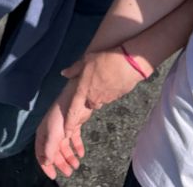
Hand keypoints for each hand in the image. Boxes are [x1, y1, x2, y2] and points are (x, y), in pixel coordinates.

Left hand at [36, 48, 145, 178]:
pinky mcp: (117, 97)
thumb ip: (74, 69)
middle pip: (89, 102)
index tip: (66, 133)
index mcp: (83, 91)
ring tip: (104, 78)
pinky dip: (110, 90)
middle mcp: (94, 98)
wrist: (128, 64)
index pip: (73, 111)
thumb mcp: (86, 61)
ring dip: (100, 92)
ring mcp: (106, 99)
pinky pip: (110, 96)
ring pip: (100, 99)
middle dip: (89, 97)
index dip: (69, 123)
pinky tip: (113, 79)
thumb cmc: (105, 60)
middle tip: (93, 83)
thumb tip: (64, 73)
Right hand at [36, 79, 85, 178]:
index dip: (46, 166)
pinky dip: (77, 147)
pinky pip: (75, 140)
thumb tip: (47, 162)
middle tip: (69, 172)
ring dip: (70, 157)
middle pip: (55, 152)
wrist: (76, 97)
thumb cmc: (61, 114)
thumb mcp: (52, 134)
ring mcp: (63, 129)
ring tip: (76, 165)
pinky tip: (81, 154)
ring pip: (65, 147)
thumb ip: (49, 149)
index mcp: (43, 134)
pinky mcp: (73, 125)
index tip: (53, 176)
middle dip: (61, 163)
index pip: (41, 153)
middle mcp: (51, 132)